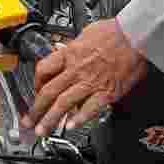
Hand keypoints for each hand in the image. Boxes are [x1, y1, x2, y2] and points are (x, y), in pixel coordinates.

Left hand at [20, 19, 148, 136]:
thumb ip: (74, 47)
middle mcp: (76, 69)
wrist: (135, 35)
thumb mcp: (86, 33)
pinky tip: (71, 127)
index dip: (36, 84)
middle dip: (36, 110)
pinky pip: (89, 108)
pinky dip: (79, 119)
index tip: (36, 92)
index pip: (43, 70)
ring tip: (43, 131)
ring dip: (51, 119)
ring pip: (63, 103)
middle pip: (49, 92)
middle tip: (28, 122)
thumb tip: (67, 51)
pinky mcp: (106, 92)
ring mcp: (90, 82)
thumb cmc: (115, 32)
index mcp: (70, 54)